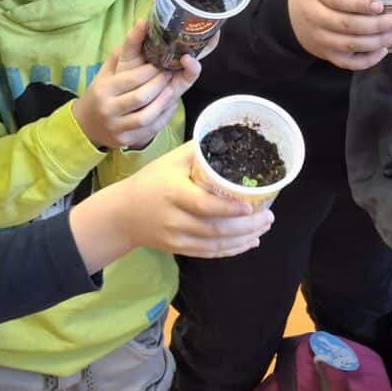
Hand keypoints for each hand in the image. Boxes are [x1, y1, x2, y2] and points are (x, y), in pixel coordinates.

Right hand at [70, 143, 273, 268]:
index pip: (204, 205)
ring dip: (244, 239)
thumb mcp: (168, 161)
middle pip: (215, 229)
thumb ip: (196, 151)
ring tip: (264, 227)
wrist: (122, 215)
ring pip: (216, 244)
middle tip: (269, 217)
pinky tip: (249, 242)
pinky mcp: (178, 250)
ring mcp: (176, 238)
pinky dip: (232, 250)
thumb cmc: (149, 182)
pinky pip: (209, 253)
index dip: (229, 209)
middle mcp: (175, 219)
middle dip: (247, 226)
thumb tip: (227, 137)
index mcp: (173, 193)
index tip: (252, 207)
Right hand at [73, 20, 198, 150]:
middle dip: (161, 84)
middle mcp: (109, 109)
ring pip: (148, 115)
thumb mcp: (107, 71)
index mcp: (104, 89)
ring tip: (172, 89)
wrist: (85, 126)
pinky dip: (163, 116)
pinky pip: (151, 129)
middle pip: (142, 96)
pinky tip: (169, 105)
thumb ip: (125, 49)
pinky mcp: (126, 141)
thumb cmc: (100, 93)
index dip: (152, 70)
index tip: (164, 63)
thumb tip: (143, 23)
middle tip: (172, 73)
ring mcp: (118, 127)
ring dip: (165, 101)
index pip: (132, 78)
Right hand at [287, 0, 391, 69]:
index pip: (337, 0)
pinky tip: (382, 50)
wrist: (290, 11)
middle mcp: (315, 16)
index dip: (359, 4)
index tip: (380, 4)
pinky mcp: (324, 53)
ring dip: (377, 41)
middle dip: (376, 25)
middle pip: (346, 25)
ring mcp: (319, 37)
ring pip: (349, 45)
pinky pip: (346, 62)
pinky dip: (366, 60)